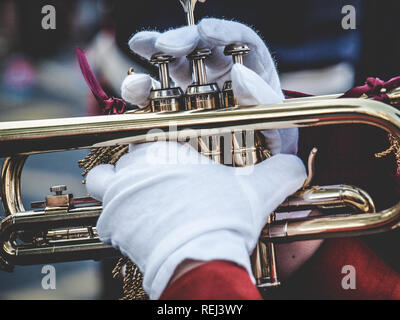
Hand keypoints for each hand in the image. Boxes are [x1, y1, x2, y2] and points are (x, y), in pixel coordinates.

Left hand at [86, 142, 305, 298]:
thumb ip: (280, 172)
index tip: (171, 163)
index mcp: (165, 150)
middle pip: (125, 157)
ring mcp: (118, 196)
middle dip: (138, 168)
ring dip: (112, 186)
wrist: (199, 258)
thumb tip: (298, 166)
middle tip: (157, 183)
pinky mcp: (112, 226)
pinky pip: (103, 216)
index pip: (151, 138)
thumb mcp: (257, 190)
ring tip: (134, 198)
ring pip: (101, 180)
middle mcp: (134, 168)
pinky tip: (134, 227)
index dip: (160, 150)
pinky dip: (114, 220)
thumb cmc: (223, 218)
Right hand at [121, 18, 297, 154]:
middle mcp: (221, 73)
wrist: (253, 170)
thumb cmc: (271, 142)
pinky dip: (144, 89)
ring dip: (155, 51)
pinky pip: (157, 93)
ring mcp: (195, 87)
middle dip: (182, 40)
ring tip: (140, 46)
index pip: (239, 40)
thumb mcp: (277, 124)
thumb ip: (263, 99)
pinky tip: (135, 88)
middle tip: (166, 46)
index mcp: (251, 69)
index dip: (223, 31)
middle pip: (200, 45)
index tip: (206, 30)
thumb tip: (240, 74)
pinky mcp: (175, 106)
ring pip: (174, 63)